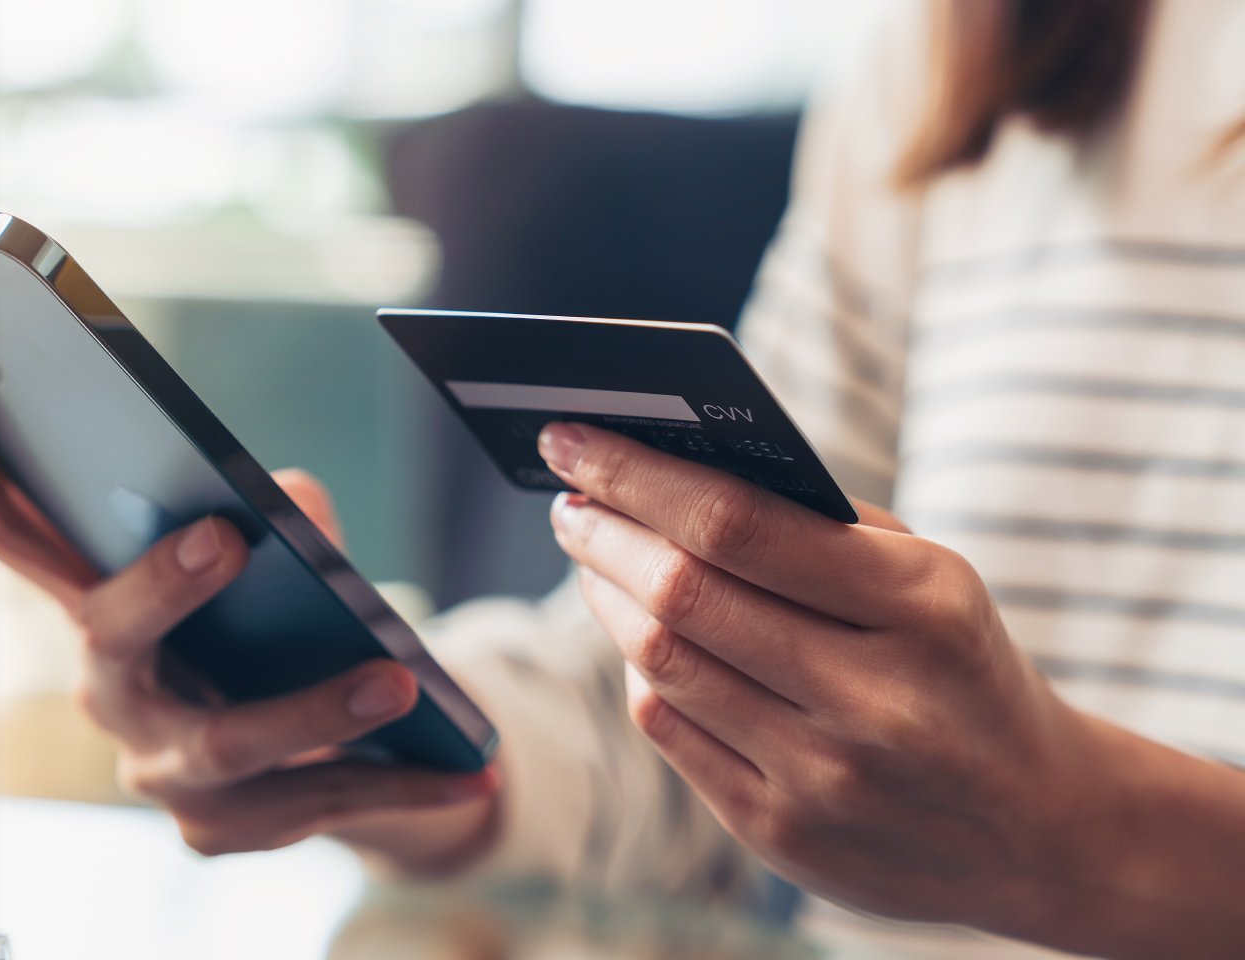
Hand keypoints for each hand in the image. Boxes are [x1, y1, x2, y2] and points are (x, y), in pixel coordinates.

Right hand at [0, 375, 497, 865]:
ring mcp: (159, 769)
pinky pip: (309, 804)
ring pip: (224, 742)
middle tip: (226, 537)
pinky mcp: (223, 829)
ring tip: (395, 681)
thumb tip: (290, 502)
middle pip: (106, 634)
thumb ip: (279, 519)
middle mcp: (108, 686)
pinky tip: (471, 765)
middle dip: (159, 587)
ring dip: (312, 710)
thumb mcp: (280, 559)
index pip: (7, 528)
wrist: (332, 754)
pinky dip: (396, 782)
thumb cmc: (277, 626)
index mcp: (96, 601)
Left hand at [539, 422, 1244, 954]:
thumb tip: (667, 466)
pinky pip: (670, 731)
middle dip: (604, 533)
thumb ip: (816, 525)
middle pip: (683, 594)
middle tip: (569, 498)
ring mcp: (824, 775)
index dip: (637, 476)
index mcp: (920, 604)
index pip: (737, 522)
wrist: (1039, 826)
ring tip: (592, 554)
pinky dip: (642, 673)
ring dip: (607, 596)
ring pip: (663, 663)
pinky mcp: (782, 834)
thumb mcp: (930, 579)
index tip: (574, 438)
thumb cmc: (958, 668)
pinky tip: (638, 638)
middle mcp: (872, 696)